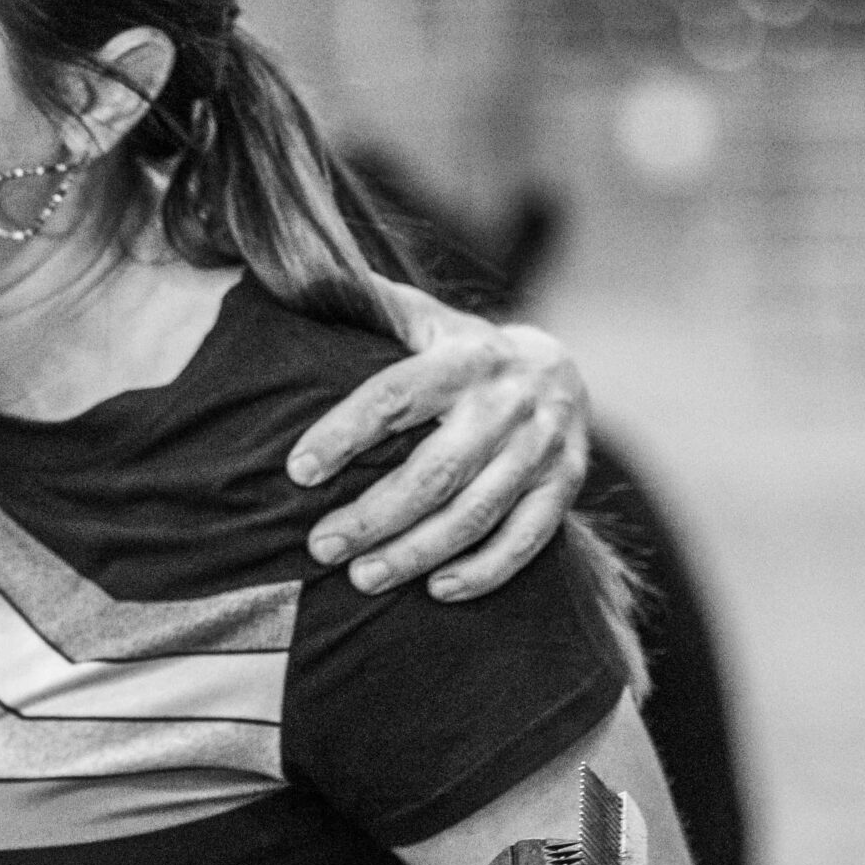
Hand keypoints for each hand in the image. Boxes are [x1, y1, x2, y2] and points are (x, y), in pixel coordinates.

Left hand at [291, 281, 588, 600]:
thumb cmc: (461, 350)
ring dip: (418, 551)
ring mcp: (543, 447)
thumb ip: (372, 308)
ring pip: (477, 512)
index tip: (297, 471)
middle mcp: (508, 402)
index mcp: (463, 357)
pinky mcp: (566, 485)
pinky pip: (528, 538)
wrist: (563, 368)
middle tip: (320, 547)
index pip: (395, 397)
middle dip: (375, 514)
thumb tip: (300, 273)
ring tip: (362, 577)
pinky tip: (438, 591)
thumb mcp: (424, 319)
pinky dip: (485, 570)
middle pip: (436, 469)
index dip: (345, 433)